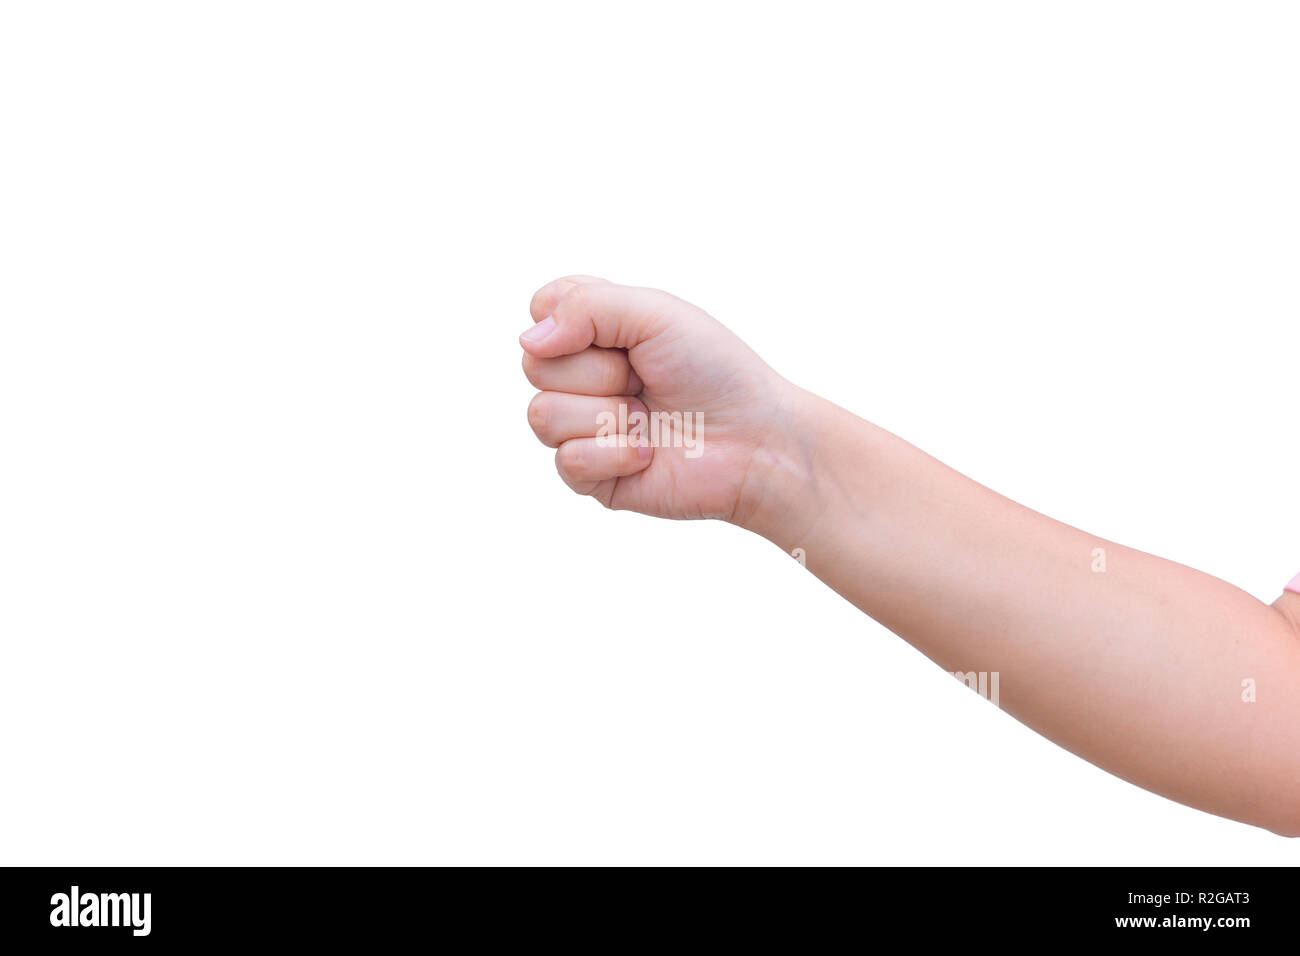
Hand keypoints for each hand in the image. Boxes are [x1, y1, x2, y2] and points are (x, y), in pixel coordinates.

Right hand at [521, 276, 793, 522]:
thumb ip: (586, 306)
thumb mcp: (656, 313)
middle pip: (535, 365)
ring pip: (542, 415)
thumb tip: (528, 341)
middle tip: (644, 379)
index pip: (542, 310)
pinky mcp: (591, 475)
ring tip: (649, 418)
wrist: (755, 441)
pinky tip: (648, 453)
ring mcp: (583, 427)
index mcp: (596, 330)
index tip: (622, 332)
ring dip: (607, 415)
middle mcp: (583, 377)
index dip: (572, 320)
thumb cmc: (717, 372)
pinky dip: (613, 454)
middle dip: (598, 372)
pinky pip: (566, 461)